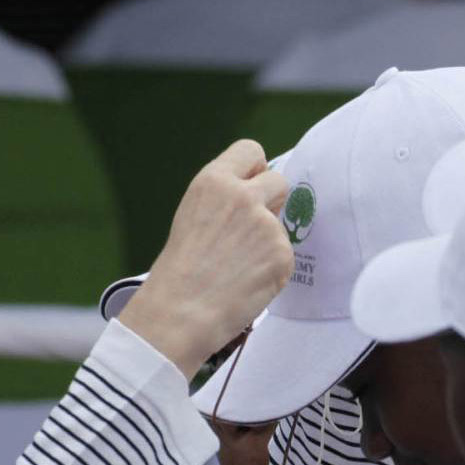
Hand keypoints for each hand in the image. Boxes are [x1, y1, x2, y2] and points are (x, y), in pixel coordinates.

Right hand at [122, 140, 292, 378]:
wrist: (181, 313)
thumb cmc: (179, 271)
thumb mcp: (193, 215)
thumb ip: (225, 199)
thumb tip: (256, 195)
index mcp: (214, 181)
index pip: (251, 151)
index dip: (254, 170)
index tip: (251, 187)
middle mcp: (244, 196)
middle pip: (279, 182)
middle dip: (271, 202)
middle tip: (251, 231)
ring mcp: (267, 226)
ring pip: (281, 226)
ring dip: (268, 243)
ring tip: (238, 268)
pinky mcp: (282, 255)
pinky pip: (285, 256)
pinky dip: (272, 270)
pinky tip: (247, 283)